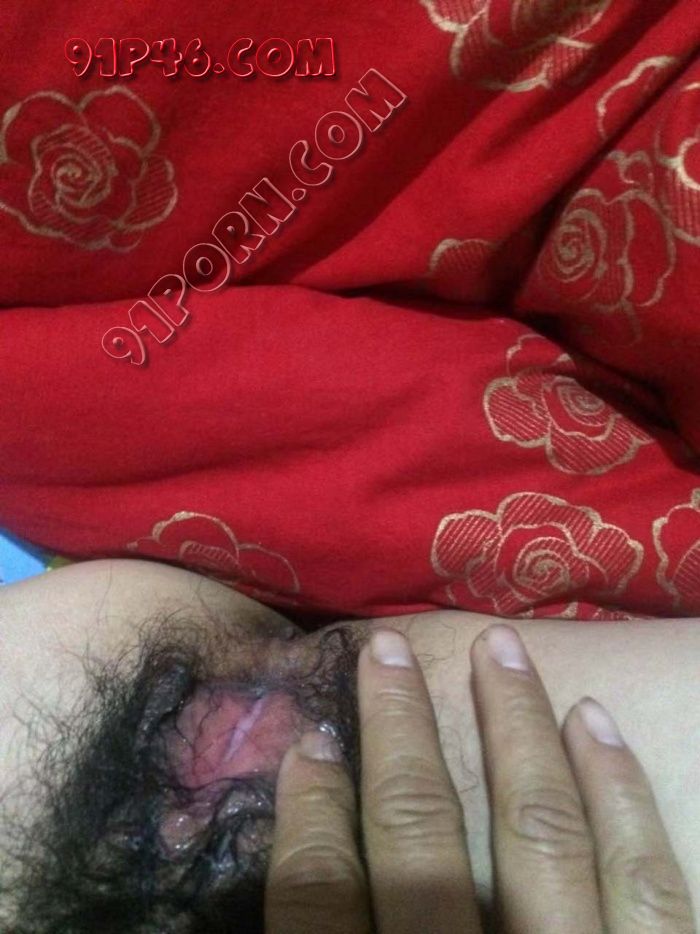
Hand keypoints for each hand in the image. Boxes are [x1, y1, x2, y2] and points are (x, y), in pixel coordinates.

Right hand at [265, 624, 694, 932]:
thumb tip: (303, 843)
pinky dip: (620, 791)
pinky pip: (650, 880)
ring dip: (514, 727)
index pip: (318, 900)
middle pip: (420, 841)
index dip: (309, 813)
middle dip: (400, 732)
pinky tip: (594, 723)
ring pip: (541, 832)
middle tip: (386, 649)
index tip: (308, 741)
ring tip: (497, 649)